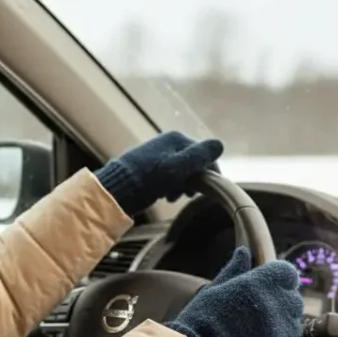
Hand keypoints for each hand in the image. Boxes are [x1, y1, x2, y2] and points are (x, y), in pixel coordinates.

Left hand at [93, 131, 222, 215]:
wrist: (117, 189)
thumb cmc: (149, 179)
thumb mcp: (177, 168)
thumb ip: (199, 156)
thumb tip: (220, 144)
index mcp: (177, 139)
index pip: (205, 154)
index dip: (211, 173)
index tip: (211, 190)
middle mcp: (169, 143)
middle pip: (194, 164)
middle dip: (194, 181)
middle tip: (186, 195)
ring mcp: (159, 154)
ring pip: (182, 172)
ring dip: (183, 186)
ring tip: (172, 197)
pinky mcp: (151, 167)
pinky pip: (170, 177)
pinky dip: (172, 187)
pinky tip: (165, 196)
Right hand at [165, 246, 303, 336]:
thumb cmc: (203, 320)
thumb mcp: (215, 289)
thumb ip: (235, 270)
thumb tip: (243, 252)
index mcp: (261, 281)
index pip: (288, 273)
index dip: (279, 280)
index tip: (269, 288)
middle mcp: (278, 301)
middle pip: (293, 298)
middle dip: (281, 303)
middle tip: (260, 314)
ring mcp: (284, 327)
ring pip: (294, 322)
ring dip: (282, 325)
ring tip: (258, 333)